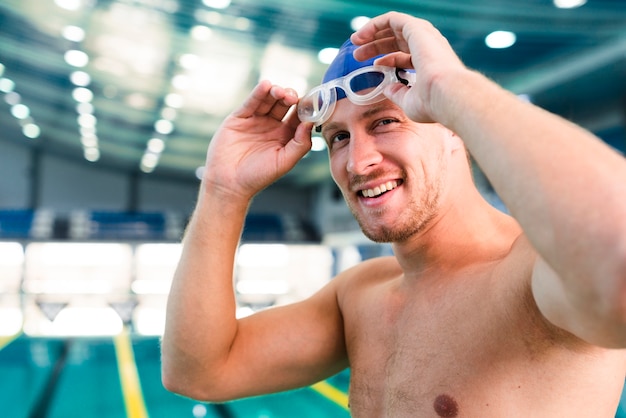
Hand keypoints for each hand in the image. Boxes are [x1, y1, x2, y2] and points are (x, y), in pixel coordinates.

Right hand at [202, 80, 312, 200]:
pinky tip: (266, 86)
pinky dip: (258, 93)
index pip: (298, 116)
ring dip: (276, 93)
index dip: (304, 108)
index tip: (311, 102)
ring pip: (268, 101)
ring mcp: (256, 120)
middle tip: (292, 97)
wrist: (229, 183)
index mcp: (285, 136)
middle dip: (289, 97)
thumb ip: (300, 144)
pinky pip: (251, 102)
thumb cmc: (258, 176)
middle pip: (284, 104)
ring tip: (280, 92)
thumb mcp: (284, 162)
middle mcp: (272, 126)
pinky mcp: (239, 118)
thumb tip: (310, 123)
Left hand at [350, 12, 466, 122]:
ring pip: (394, 27)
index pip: (404, 56)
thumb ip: (399, 93)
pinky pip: (392, 19)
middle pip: (397, 40)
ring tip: (355, 41)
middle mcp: (428, 47)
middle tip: (358, 54)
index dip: (386, 59)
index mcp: (429, 64)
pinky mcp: (417, 29)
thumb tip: (388, 89)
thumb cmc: (433, 103)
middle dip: (376, 45)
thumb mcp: (410, 101)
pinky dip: (375, 24)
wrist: (446, 95)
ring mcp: (424, 37)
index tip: (372, 66)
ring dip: (373, 32)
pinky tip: (361, 35)